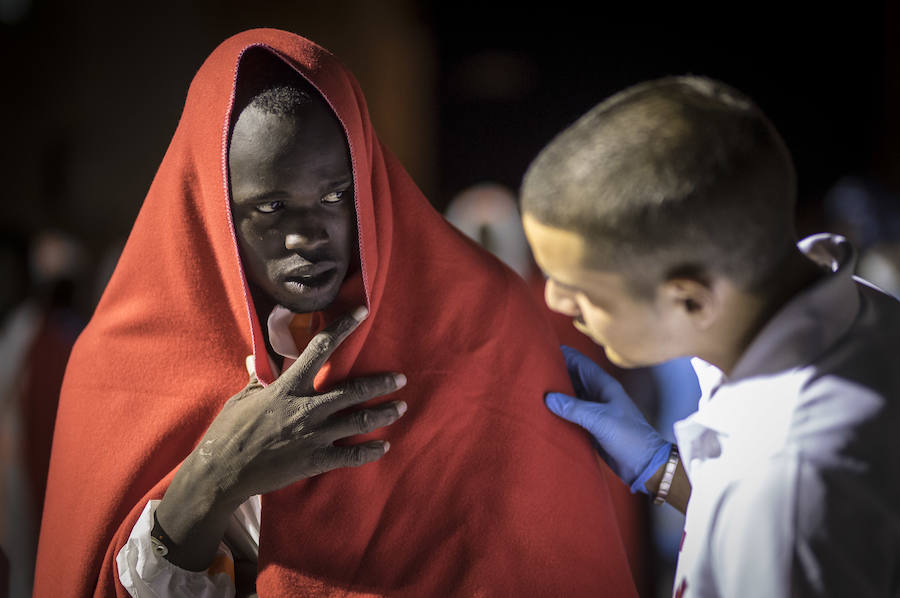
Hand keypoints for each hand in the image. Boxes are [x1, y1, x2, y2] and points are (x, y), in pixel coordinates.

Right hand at [156, 306, 406, 569]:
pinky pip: (351, 456)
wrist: (222, 473)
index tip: (362, 312)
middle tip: (400, 378)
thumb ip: (258, 378)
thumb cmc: (229, 432)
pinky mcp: (315, 461)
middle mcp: (306, 409)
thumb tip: (256, 358)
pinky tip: (384, 446)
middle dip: (381, 383)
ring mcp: (314, 436)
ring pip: (360, 421)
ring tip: (401, 407)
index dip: (343, 328)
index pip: (319, 349)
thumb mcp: (242, 398)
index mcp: (288, 388)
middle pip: (353, 390)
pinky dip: (371, 451)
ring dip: (384, 413)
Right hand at [545, 345, 670, 493]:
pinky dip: (559, 410)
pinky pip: (571, 412)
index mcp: (604, 385)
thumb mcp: (600, 420)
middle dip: (554, 372)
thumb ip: (574, 408)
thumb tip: (548, 397)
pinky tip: (544, 411)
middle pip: (572, 376)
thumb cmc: (629, 438)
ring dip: (555, 392)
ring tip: (531, 389)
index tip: (540, 351)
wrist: (645, 465)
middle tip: (530, 372)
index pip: (579, 362)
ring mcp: (594, 409)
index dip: (561, 355)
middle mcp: (598, 393)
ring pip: (570, 394)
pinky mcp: (591, 425)